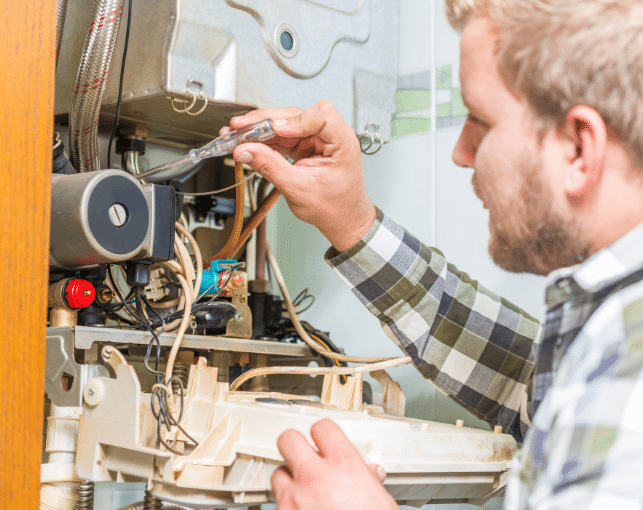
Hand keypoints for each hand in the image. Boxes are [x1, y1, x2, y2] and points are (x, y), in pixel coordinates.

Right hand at [225, 100, 376, 251]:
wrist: (341, 220)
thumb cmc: (334, 207)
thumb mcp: (299, 190)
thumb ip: (271, 168)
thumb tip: (246, 151)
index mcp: (342, 142)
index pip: (322, 115)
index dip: (296, 120)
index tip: (275, 131)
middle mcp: (331, 136)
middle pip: (296, 115)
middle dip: (266, 122)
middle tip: (240, 127)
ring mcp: (317, 139)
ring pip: (285, 124)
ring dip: (259, 129)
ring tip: (237, 135)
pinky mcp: (306, 146)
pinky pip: (282, 137)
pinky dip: (264, 140)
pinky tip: (248, 143)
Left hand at [271, 419, 397, 509]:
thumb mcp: (381, 502)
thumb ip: (369, 482)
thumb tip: (369, 475)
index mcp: (344, 467)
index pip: (323, 428)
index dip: (324, 434)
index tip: (325, 441)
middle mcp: (314, 478)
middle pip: (288, 440)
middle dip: (295, 446)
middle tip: (304, 455)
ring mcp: (294, 500)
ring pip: (277, 473)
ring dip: (288, 480)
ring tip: (303, 491)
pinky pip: (277, 504)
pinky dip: (287, 506)